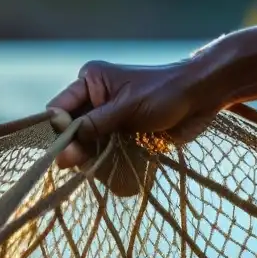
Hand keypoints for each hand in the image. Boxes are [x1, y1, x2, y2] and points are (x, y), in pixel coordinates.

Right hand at [46, 59, 221, 189]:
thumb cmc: (165, 92)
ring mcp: (110, 119)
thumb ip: (97, 124)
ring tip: (92, 171)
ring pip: (89, 144)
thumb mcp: (128, 106)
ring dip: (90, 158)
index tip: (59, 151)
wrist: (200, 98)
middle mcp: (96, 100)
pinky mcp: (125, 135)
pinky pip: (108, 152)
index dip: (56, 130)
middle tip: (70, 165)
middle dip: (73, 148)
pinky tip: (107, 175)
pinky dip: (107, 163)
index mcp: (91, 82)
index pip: (60, 108)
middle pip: (73, 130)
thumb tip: (67, 142)